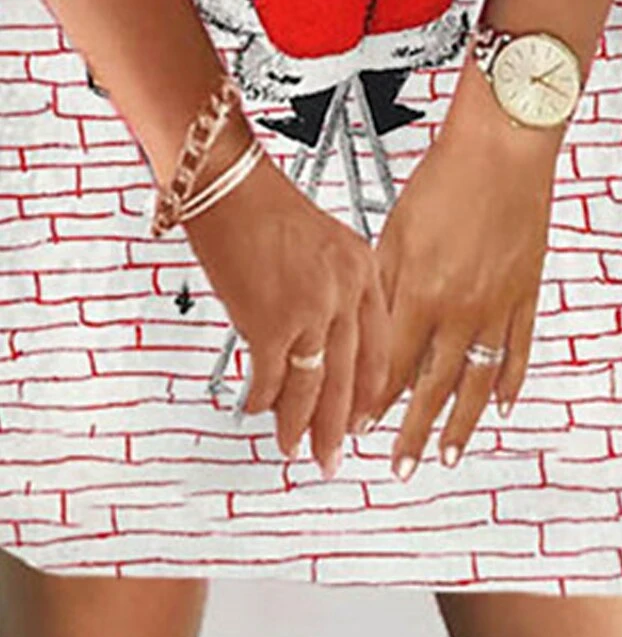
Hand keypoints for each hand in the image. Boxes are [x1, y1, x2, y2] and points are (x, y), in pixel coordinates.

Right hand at [180, 112, 391, 479]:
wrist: (228, 181)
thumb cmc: (264, 205)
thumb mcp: (322, 242)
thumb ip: (332, 288)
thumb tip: (318, 338)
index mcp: (363, 270)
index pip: (379, 346)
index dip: (371, 389)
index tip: (366, 416)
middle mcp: (345, 292)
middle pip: (350, 376)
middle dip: (340, 425)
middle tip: (334, 455)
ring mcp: (312, 310)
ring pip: (313, 385)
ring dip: (300, 423)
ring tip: (294, 449)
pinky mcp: (271, 321)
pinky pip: (270, 377)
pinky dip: (262, 399)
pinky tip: (257, 409)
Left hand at [369, 58, 563, 481]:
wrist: (501, 150)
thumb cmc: (443, 181)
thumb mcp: (393, 233)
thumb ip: (382, 287)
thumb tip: (366, 328)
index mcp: (420, 294)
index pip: (391, 366)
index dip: (374, 402)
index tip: (360, 426)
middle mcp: (459, 311)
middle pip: (432, 387)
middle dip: (413, 432)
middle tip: (402, 467)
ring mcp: (498, 308)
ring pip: (477, 382)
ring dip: (460, 423)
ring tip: (449, 454)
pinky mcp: (526, 296)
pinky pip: (519, 352)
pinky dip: (510, 383)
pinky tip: (500, 406)